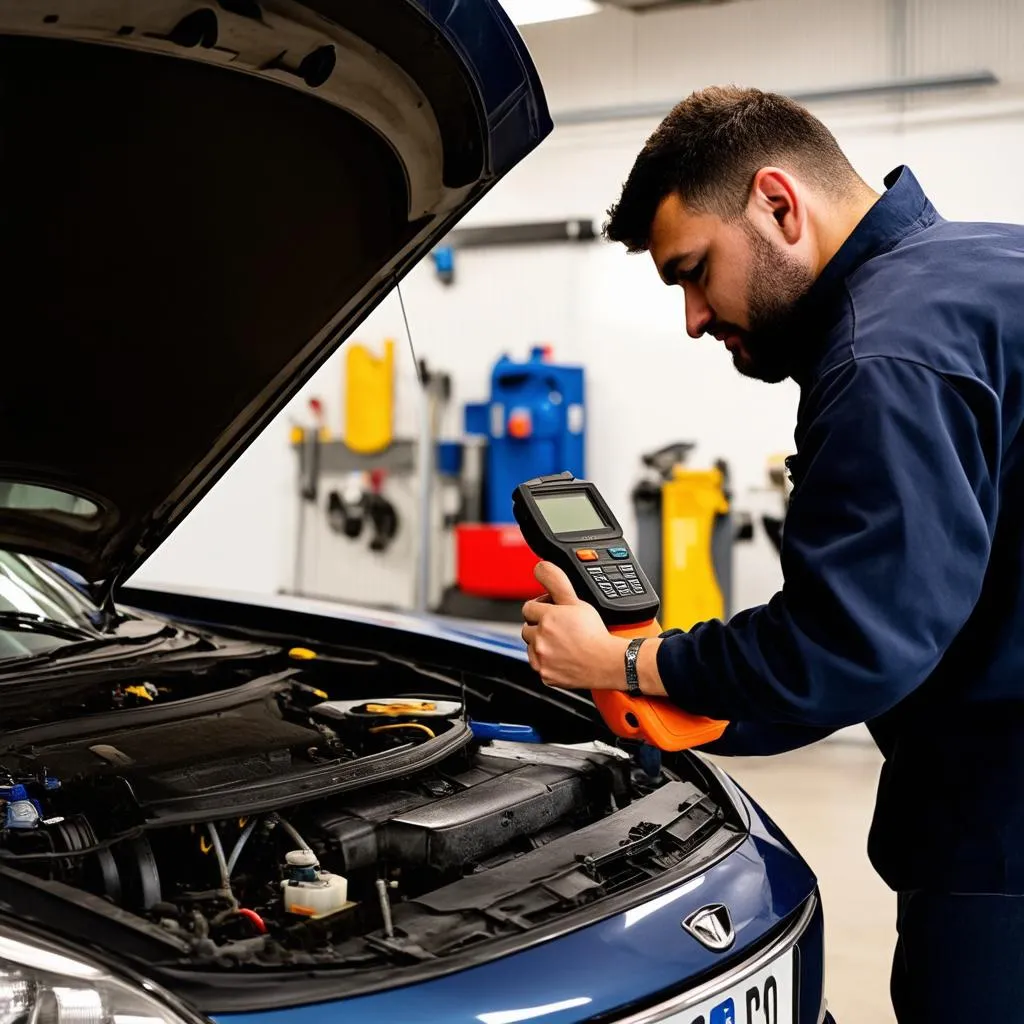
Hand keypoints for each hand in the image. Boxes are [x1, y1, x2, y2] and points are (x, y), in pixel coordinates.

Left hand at [521, 562, 626, 690]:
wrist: (607, 662)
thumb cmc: (595, 633)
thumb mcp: (576, 601)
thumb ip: (555, 581)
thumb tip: (540, 567)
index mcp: (546, 618)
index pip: (528, 608)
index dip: (541, 608)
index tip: (552, 612)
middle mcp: (540, 639)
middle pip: (527, 629)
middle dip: (539, 627)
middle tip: (558, 628)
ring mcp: (541, 658)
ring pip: (532, 648)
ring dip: (541, 644)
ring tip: (562, 643)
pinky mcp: (545, 675)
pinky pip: (539, 666)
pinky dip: (547, 663)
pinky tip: (562, 657)